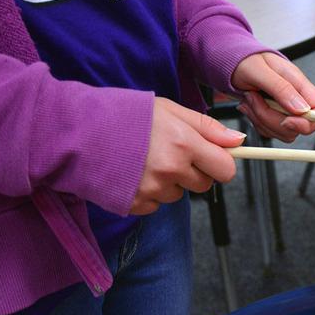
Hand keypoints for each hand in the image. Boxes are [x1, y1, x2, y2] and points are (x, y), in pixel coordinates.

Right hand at [132, 97, 243, 214]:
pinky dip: (148, 193)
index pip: (225, 169)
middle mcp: (171, 169)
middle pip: (204, 185)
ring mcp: (153, 189)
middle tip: (171, 153)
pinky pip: (156, 204)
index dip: (220, 164)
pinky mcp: (135, 204)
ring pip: (179, 194)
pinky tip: (133, 173)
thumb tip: (238, 141)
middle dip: (194, 172)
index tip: (212, 158)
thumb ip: (207, 127)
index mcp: (184, 143)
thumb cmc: (124, 114)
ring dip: (169, 182)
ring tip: (145, 160)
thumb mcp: (169, 109)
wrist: (75, 131)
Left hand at [231, 52, 314, 142]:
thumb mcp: (261, 70)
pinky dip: (256, 121)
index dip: (310, 122)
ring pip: (283, 132)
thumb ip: (282, 89)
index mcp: (300, 84)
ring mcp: (285, 111)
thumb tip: (302, 109)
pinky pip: (269, 132)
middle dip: (272, 119)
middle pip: (299, 127)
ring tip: (250, 98)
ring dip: (261, 119)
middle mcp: (296, 99)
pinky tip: (249, 105)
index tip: (288, 121)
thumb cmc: (246, 60)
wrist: (231, 63)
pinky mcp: (273, 118)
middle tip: (255, 99)